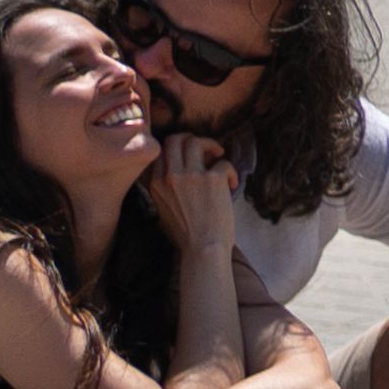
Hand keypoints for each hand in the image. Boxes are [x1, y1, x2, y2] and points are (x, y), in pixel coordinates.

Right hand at [145, 130, 235, 257]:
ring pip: (195, 142)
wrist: (203, 249)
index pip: (159, 151)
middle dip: (190, 139)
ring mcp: (191, 175)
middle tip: (204, 149)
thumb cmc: (186, 235)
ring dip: (210, 145)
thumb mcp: (163, 208)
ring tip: (219, 156)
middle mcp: (170, 176)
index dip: (175, 149)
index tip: (188, 156)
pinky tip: (232, 185)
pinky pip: (223, 162)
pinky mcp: (213, 178)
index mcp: (156, 183)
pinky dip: (231, 171)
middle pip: (174, 140)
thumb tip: (176, 170)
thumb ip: (164, 187)